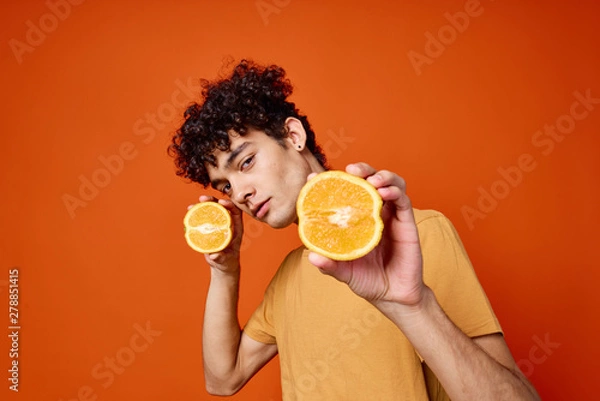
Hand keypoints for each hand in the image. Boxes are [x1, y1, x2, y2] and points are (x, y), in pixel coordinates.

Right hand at [189, 195, 243, 273]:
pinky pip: (204, 218)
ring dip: (202, 205)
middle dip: (213, 200)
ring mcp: (218, 224)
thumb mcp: (226, 259)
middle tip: (202, 199)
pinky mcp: (209, 227)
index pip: (235, 212)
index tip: (221, 203)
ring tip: (192, 206)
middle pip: (222, 207)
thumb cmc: (227, 261)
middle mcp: (227, 223)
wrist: (222, 263)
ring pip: (211, 210)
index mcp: (236, 228)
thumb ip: (221, 257)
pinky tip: (189, 211)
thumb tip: (214, 255)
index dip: (230, 205)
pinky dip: (196, 213)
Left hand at [308, 163, 425, 307]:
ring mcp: (391, 216)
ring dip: (382, 176)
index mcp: (356, 218)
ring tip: (372, 180)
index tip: (315, 178)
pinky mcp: (407, 222)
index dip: (331, 181)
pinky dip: (395, 192)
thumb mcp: (344, 272)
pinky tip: (385, 194)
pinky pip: (403, 201)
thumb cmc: (367, 281)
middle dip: (362, 169)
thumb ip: (330, 265)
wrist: (393, 296)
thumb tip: (312, 256)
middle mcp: (373, 212)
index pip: (344, 192)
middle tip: (352, 170)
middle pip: (370, 180)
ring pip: (390, 184)